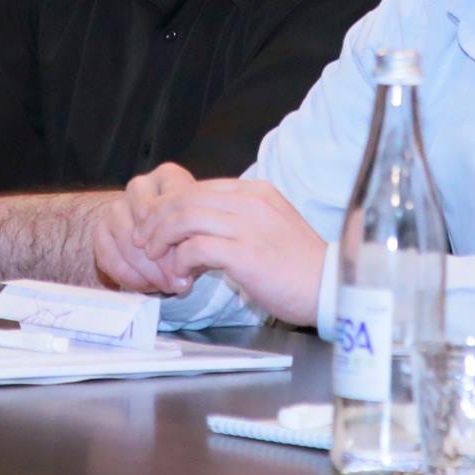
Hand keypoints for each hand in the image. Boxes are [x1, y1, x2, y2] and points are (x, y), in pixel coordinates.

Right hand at [92, 164, 196, 293]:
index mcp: (168, 177)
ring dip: (147, 271)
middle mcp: (140, 186)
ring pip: (127, 241)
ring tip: (165, 286)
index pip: (170, 201)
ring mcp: (116, 206)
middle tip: (177, 281)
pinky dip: (129, 277)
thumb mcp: (199, 232)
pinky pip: (109, 257)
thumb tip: (182, 276)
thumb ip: (193, 244)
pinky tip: (146, 285)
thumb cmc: (187, 233)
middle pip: (146, 221)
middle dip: (163, 259)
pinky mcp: (100, 230)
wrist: (157, 238)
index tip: (186, 259)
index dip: (177, 235)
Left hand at [134, 177, 326, 323]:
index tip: (155, 226)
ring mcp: (248, 226)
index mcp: (256, 191)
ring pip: (184, 218)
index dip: (169, 206)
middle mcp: (250, 202)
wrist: (330, 287)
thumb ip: (238, 219)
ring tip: (156, 258)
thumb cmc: (299, 264)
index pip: (198, 187)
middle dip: (156, 220)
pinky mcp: (245, 253)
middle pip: (185, 198)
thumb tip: (198, 227)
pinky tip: (181, 278)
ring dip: (162, 239)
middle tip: (144, 241)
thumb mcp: (270, 226)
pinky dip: (179, 262)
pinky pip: (195, 248)